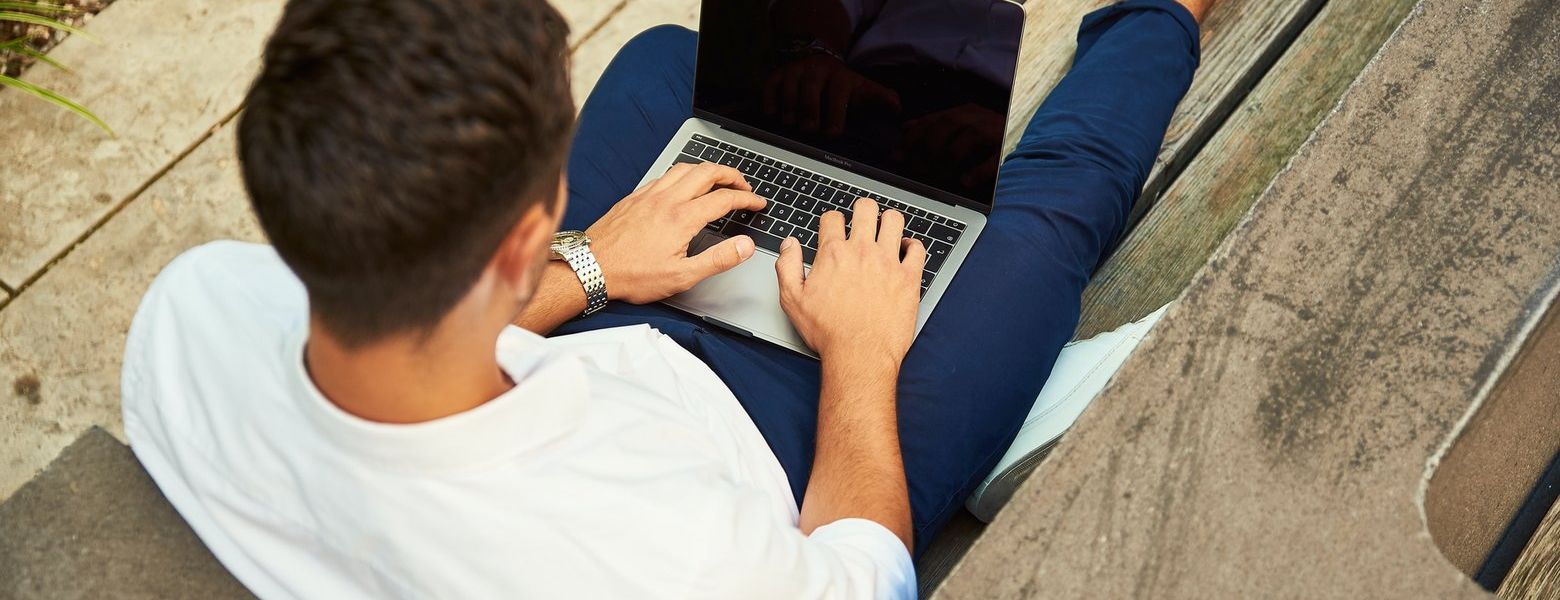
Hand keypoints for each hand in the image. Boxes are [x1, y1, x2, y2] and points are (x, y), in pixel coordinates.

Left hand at [587, 163, 767, 302]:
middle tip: (744, 186)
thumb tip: (744, 245)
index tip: (757, 203)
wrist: (590, 267)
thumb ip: (717, 259)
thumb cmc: (630, 275)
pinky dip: (683, 173)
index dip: (747, 198)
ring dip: (708, 169)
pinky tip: (684, 184)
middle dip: (732, 175)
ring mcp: (649, 194)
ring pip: (685, 167)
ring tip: (719, 180)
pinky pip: (665, 174)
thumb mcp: (681, 277)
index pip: (724, 198)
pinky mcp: (635, 196)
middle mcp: (666, 199)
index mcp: (682, 218)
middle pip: (708, 172)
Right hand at [763, 53, 901, 137]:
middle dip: (809, 112)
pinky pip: (770, 86)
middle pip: (810, 90)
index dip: (835, 115)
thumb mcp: (862, 88)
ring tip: (791, 124)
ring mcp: (795, 72)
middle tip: (809, 130)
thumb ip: (880, 99)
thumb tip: (898, 109)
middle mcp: (816, 72)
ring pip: (789, 87)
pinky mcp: (777, 75)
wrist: (817, 58)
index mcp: (839, 78)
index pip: (837, 95)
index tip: (832, 133)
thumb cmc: (841, 84)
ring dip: (789, 108)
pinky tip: (773, 114)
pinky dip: (770, 100)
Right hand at [775, 198, 924, 359]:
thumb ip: (787, 267)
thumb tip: (789, 244)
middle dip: (863, 210)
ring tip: (887, 228)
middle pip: (866, 209)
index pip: (832, 218)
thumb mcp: (792, 300)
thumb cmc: (828, 333)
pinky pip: (918, 249)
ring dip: (889, 220)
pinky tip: (907, 250)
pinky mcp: (909, 278)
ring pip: (894, 220)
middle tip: (864, 218)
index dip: (832, 220)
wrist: (860, 355)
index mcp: (833, 254)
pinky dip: (913, 245)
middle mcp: (862, 252)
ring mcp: (888, 262)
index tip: (835, 228)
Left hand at [895, 103, 1003, 188]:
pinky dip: (978, 171)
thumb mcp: (959, 128)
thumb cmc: (985, 137)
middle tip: (916, 170)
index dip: (912, 139)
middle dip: (927, 148)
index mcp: (963, 112)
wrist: (1023, 134)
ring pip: (969, 139)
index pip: (933, 120)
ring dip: (948, 160)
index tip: (897, 156)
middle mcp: (978, 117)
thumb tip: (906, 128)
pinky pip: (993, 159)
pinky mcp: (1007, 148)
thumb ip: (934, 127)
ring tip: (936, 178)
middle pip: (948, 126)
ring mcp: (995, 130)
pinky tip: (964, 183)